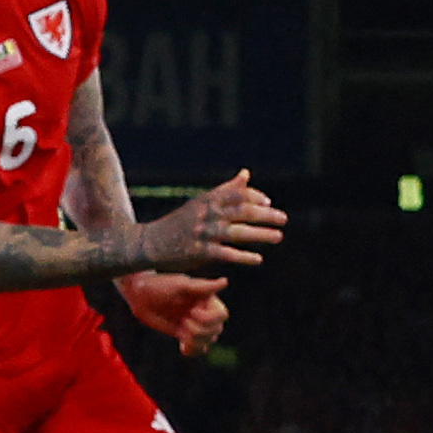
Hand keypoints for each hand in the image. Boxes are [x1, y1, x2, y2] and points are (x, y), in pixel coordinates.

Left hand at [120, 271, 234, 349]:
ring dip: (195, 341)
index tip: (191, 311)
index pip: (221, 315)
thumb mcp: (181, 285)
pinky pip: (197, 350)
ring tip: (181, 333)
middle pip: (216, 330)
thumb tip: (225, 281)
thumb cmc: (160, 284)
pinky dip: (192, 351)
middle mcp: (204, 312)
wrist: (140, 294)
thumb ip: (203, 286)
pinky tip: (181, 346)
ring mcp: (194, 324)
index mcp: (207, 299)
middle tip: (183, 321)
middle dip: (200, 330)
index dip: (209, 318)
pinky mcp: (184, 334)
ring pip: (208, 341)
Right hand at [131, 172, 289, 280]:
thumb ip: (226, 190)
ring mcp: (202, 233)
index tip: (269, 202)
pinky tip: (258, 259)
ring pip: (236, 232)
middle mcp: (206, 214)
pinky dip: (243, 256)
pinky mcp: (199, 252)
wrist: (149, 243)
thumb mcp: (201, 202)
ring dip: (260, 235)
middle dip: (265, 214)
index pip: (236, 194)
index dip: (254, 196)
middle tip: (283, 219)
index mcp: (207, 200)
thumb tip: (247, 173)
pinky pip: (225, 254)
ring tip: (278, 237)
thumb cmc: (180, 223)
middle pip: (241, 211)